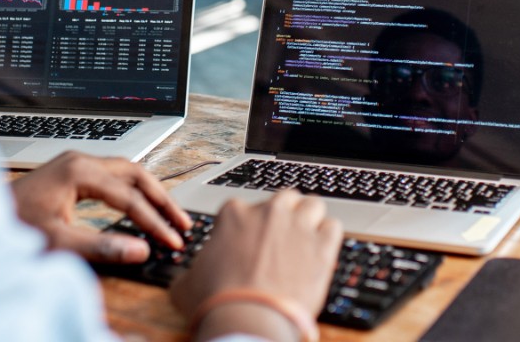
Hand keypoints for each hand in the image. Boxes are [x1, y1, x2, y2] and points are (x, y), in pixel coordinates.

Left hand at [10, 151, 191, 263]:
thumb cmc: (11, 226)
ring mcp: (74, 164)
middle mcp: (79, 161)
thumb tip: (140, 250)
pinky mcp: (69, 173)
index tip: (172, 241)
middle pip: (136, 174)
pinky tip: (139, 206)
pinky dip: (132, 191)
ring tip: (169, 215)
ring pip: (126, 172)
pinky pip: (112, 176)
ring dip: (149, 193)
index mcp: (79, 172)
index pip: (130, 197)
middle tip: (182, 224)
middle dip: (162, 200)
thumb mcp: (58, 242)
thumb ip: (101, 247)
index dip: (155, 221)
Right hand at [170, 190, 342, 340]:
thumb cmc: (216, 302)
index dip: (249, 226)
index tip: (250, 242)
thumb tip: (186, 279)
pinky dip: (328, 237)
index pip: (245, 207)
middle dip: (283, 215)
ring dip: (310, 219)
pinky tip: (322, 251)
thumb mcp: (186, 284)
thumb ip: (189, 272)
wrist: (247, 320)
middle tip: (281, 238)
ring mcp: (298, 225)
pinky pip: (333, 227)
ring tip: (306, 239)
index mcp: (234, 214)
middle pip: (284, 199)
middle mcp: (268, 212)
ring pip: (312, 205)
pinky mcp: (322, 245)